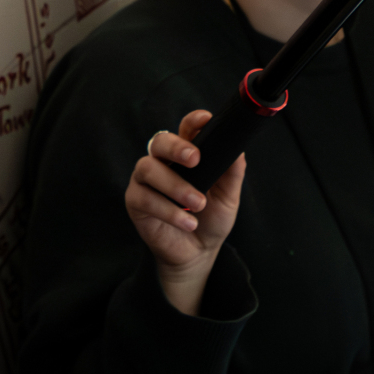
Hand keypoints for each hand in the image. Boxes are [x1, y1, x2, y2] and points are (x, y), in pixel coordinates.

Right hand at [125, 110, 245, 316]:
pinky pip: (145, 198)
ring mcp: (145, 181)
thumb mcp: (228, 197)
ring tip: (197, 204)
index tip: (205, 120)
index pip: (185, 129)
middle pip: (159, 141)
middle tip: (195, 159)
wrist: (198, 253)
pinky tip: (188, 222)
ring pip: (148, 168)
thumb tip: (238, 150)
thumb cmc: (211, 219)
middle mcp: (162, 162)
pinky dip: (169, 210)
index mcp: (185, 155)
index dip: (193, 121)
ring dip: (175, 185)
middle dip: (175, 147)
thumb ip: (232, 173)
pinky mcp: (135, 202)